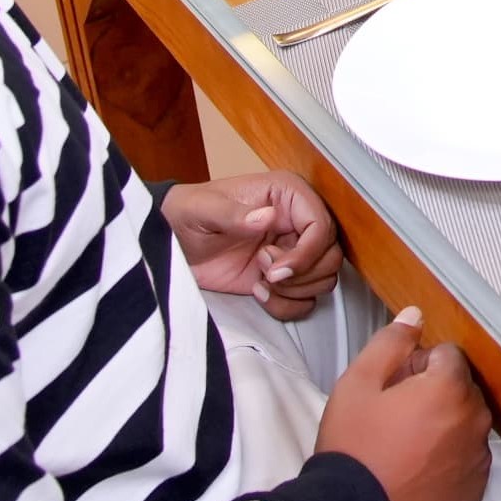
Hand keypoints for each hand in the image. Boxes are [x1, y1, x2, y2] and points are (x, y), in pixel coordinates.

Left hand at [162, 171, 341, 319]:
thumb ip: (235, 213)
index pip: (322, 226)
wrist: (169, 242)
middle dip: (301, 273)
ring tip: (260, 280)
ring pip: (324, 278)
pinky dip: (285, 305)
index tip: (276, 269)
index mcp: (288, 196)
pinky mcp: (280, 277)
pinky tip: (258, 292)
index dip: (307, 252)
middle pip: (331, 255)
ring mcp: (290, 251)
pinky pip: (304, 299)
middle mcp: (296, 222)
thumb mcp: (205, 210)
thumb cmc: (186, 215)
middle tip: (266, 273)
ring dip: (293, 289)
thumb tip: (268, 216)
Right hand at [314, 307, 491, 500]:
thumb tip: (417, 315)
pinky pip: (468, 460)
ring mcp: (478, 458)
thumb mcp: (356, 385)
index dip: (417, 367)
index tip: (393, 389)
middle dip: (435, 394)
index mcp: (451, 388)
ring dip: (445, 426)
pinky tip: (418, 473)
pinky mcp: (475, 491)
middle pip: (461, 389)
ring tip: (405, 448)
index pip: (447, 356)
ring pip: (466, 424)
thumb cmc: (352, 449)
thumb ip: (391, 343)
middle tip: (396, 419)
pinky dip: (450, 460)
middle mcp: (475, 419)